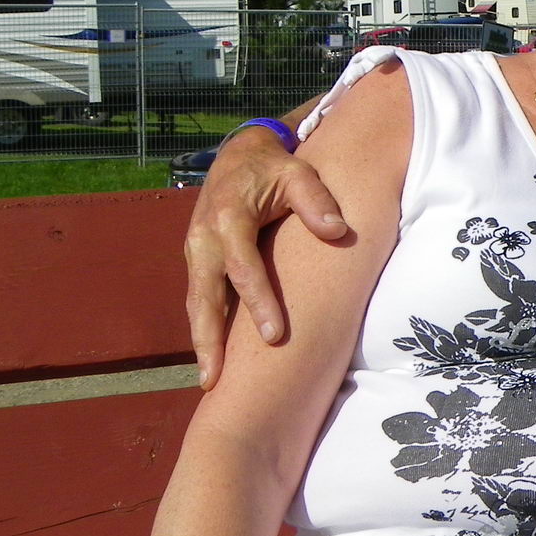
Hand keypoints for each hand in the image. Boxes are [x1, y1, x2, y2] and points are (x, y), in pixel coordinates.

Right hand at [184, 126, 346, 386]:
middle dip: (209, 338)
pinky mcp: (198, 260)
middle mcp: (204, 238)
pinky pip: (200, 298)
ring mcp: (196, 251)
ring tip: (210, 380)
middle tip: (215, 378)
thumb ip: (317, 200)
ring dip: (202, 341)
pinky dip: (204, 328)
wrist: (239, 154)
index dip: (258, 301)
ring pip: (196, 303)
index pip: (242, 266)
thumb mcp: (298, 173)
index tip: (273, 335)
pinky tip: (214, 357)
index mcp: (228, 217)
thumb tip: (338, 231)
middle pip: (205, 295)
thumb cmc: (275, 167)